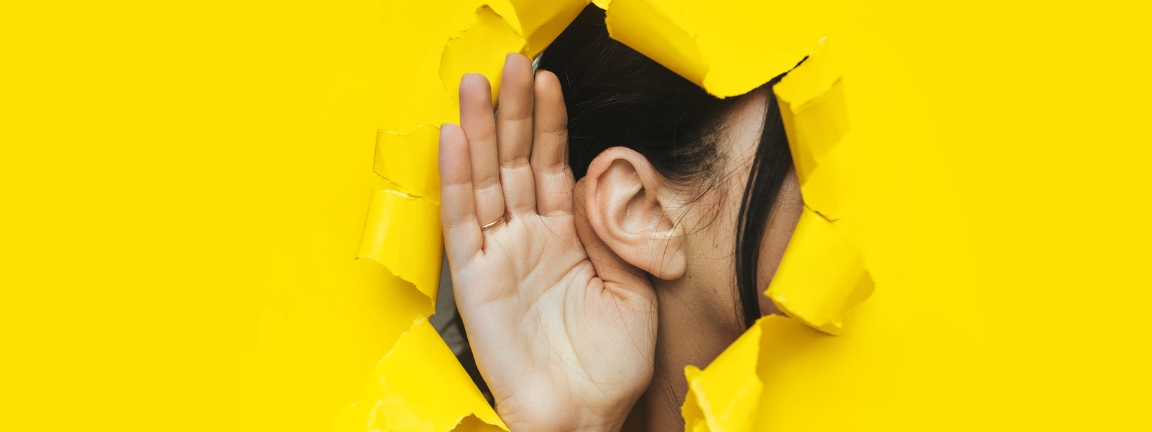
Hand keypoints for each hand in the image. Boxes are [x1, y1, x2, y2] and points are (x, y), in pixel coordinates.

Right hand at [438, 54, 656, 431]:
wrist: (586, 414)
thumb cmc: (611, 363)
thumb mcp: (634, 286)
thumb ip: (615, 230)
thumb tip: (603, 177)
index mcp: (567, 237)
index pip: (554, 166)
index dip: (551, 123)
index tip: (547, 81)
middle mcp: (530, 238)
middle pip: (517, 161)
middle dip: (513, 111)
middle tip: (509, 64)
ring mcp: (500, 254)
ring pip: (486, 179)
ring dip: (481, 130)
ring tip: (476, 84)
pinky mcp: (475, 278)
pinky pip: (462, 220)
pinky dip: (457, 178)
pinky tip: (455, 139)